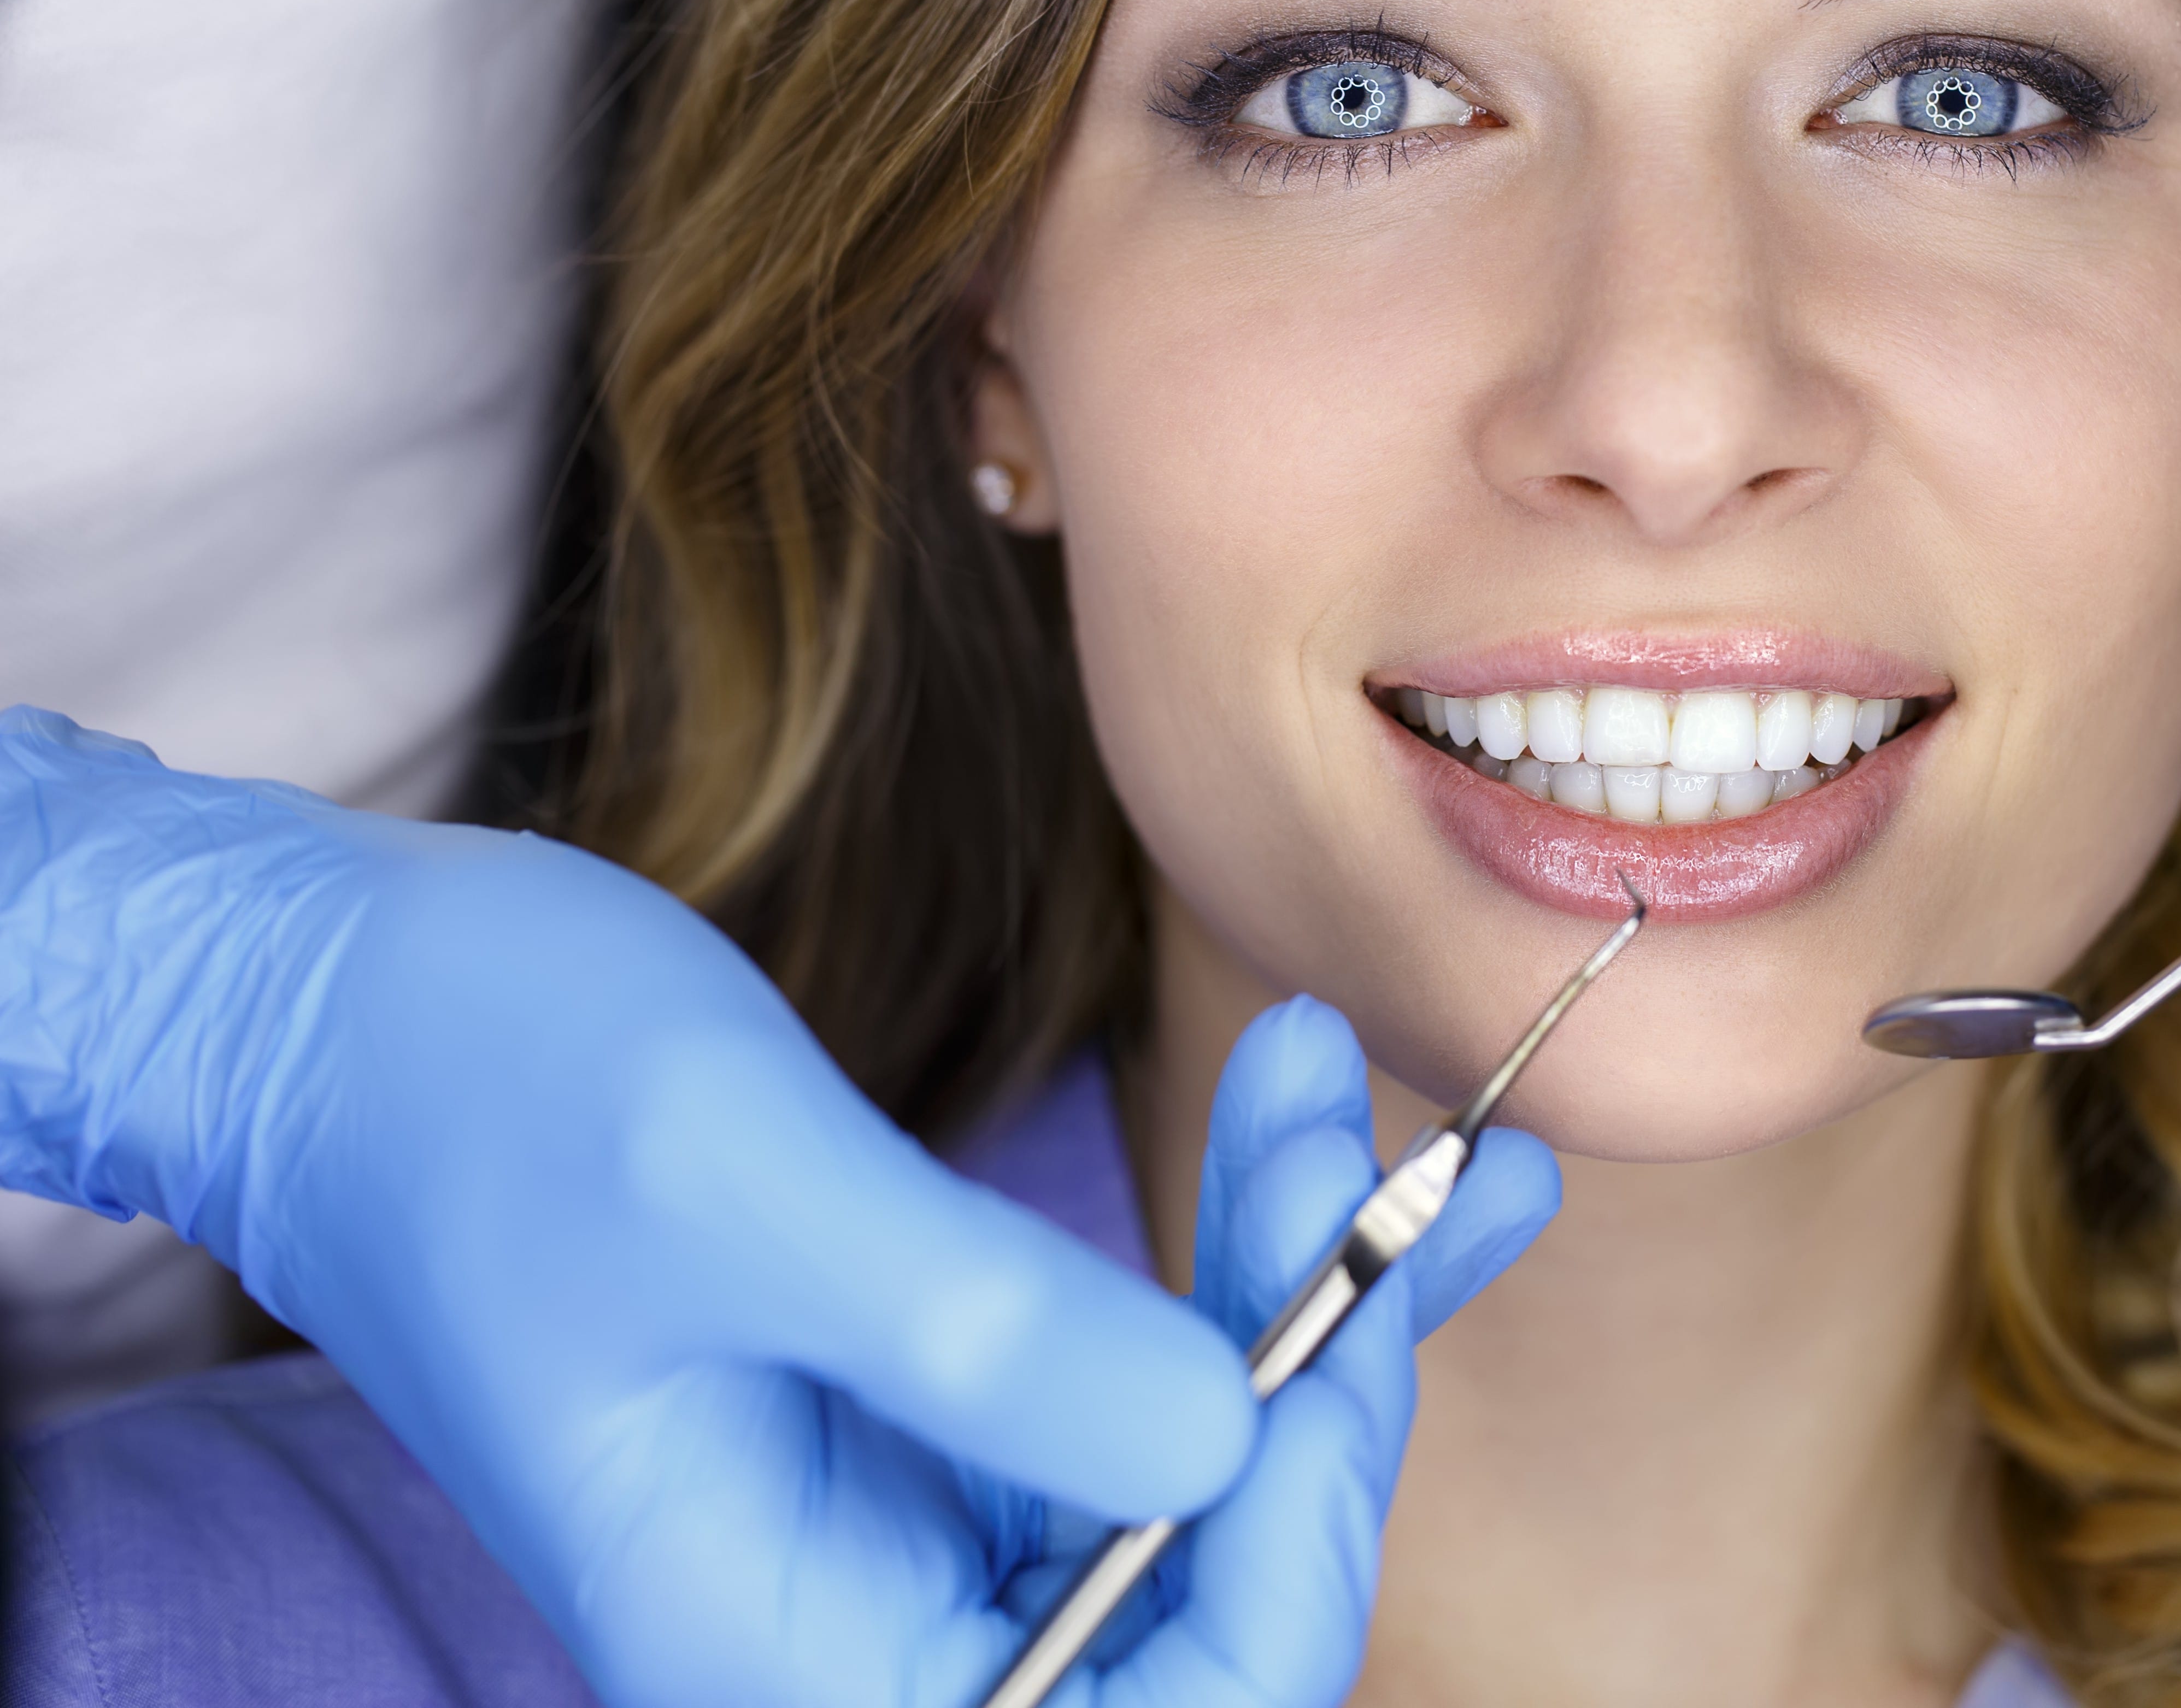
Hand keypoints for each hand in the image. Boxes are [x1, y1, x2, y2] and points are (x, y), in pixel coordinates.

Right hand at [0, 709, 1550, 1705]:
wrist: (349, 1005)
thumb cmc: (481, 1084)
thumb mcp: (735, 1187)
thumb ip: (975, 1342)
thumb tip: (1223, 1442)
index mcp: (782, 1659)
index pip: (1151, 1706)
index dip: (1287, 1535)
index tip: (1344, 1304)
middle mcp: (863, 1634)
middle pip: (1207, 1597)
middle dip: (1319, 1374)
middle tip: (1367, 1142)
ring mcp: (911, 1527)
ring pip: (1203, 1477)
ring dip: (1311, 1289)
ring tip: (1348, 1094)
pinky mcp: (941, 1412)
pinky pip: (1149, 1383)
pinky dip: (1264, 1266)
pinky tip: (1353, 1153)